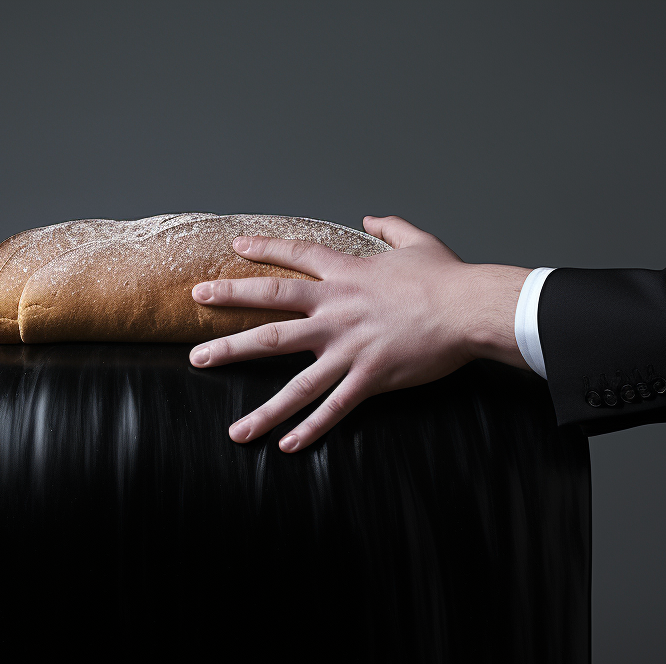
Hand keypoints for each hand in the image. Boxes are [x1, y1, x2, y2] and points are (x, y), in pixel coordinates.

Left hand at [189, 216, 530, 451]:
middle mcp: (336, 311)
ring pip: (294, 381)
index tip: (233, 250)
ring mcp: (348, 347)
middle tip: (194, 334)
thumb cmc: (448, 278)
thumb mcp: (418, 242)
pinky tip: (286, 446)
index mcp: (345, 276)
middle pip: (270, 314)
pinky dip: (310, 429)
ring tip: (233, 429)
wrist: (471, 308)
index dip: (262, 251)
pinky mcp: (368, 376)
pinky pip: (333, 408)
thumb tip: (372, 216)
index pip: (293, 258)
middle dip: (229, 321)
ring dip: (261, 408)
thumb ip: (391, 227)